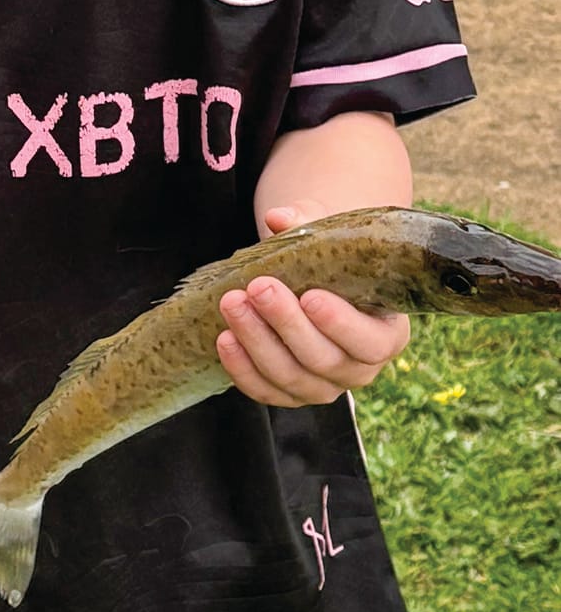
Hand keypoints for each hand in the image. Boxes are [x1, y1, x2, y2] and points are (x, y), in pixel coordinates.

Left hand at [217, 199, 408, 407]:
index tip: (311, 296)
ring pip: (290, 377)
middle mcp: (359, 369)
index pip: (371, 342)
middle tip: (258, 288)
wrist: (311, 282)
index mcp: (386, 334)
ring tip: (232, 305)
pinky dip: (242, 368)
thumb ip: (307, 225)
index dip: (341, 324)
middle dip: (286, 323)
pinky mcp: (290, 394)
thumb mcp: (325, 239)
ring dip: (257, 342)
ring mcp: (324, 386)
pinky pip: (265, 391)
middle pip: (323, 359)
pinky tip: (225, 338)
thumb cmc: (328, 261)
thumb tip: (278, 217)